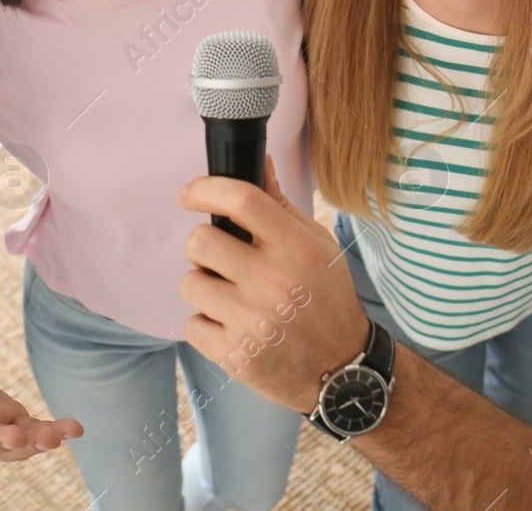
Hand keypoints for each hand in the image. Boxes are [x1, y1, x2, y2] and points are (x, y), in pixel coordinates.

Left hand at [179, 154, 370, 413]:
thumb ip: (280, 205)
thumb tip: (257, 161)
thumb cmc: (326, 298)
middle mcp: (275, 282)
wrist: (341, 371)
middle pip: (200, 242)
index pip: (241, 199)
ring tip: (232, 298)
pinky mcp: (236, 356)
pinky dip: (207, 326)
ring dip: (204, 288)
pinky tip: (234, 328)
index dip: (205, 189)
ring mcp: (253, 322)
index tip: (190, 195)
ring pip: (190, 283)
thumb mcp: (316, 246)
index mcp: (297, 248)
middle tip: (223, 260)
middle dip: (204, 248)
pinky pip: (192, 325)